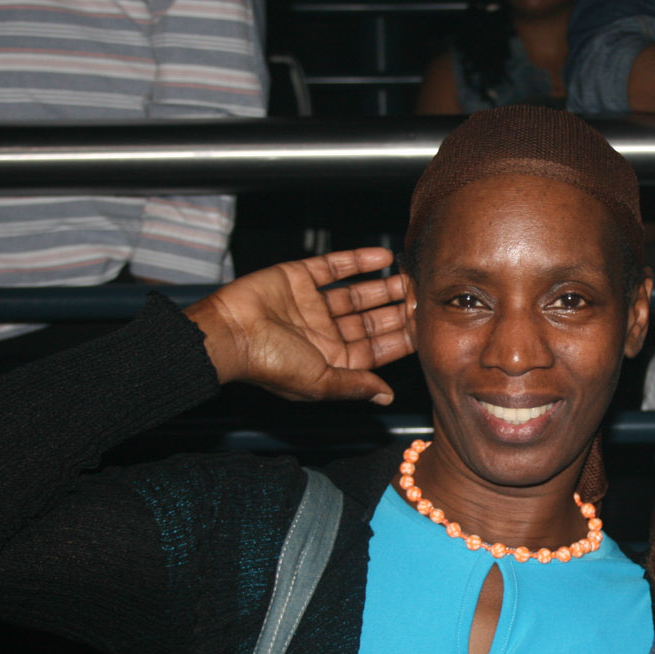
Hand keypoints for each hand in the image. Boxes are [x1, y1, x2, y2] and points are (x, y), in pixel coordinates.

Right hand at [184, 248, 414, 404]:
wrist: (228, 333)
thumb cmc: (268, 363)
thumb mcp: (319, 382)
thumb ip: (355, 385)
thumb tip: (386, 396)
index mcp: (332, 360)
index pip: (377, 349)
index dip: (402, 338)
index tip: (426, 326)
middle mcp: (325, 332)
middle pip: (372, 320)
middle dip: (398, 309)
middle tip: (424, 296)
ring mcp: (313, 304)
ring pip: (358, 293)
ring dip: (384, 286)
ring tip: (409, 276)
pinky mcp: (299, 277)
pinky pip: (334, 267)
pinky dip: (359, 260)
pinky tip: (383, 257)